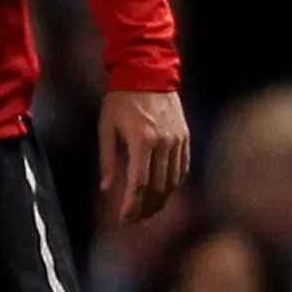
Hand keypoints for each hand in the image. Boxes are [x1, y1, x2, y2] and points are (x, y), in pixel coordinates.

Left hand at [97, 89, 189, 224]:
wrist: (147, 72)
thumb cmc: (120, 99)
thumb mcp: (106, 127)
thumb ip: (107, 160)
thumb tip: (107, 188)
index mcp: (142, 141)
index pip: (139, 183)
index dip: (131, 205)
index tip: (123, 218)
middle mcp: (164, 143)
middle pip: (158, 187)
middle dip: (145, 208)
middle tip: (133, 220)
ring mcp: (178, 140)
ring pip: (173, 181)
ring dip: (160, 200)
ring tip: (147, 211)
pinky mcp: (186, 136)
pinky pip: (183, 168)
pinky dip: (174, 184)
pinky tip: (164, 193)